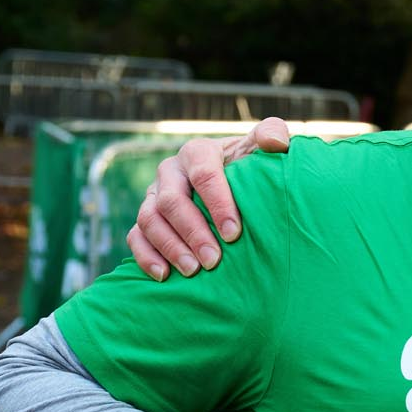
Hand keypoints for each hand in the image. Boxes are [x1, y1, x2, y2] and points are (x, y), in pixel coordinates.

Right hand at [128, 117, 289, 278]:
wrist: (230, 177)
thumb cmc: (248, 164)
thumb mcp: (261, 148)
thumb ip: (272, 135)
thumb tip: (276, 142)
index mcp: (198, 152)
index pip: (204, 175)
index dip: (217, 204)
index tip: (234, 233)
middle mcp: (171, 171)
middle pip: (172, 201)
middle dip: (193, 232)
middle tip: (214, 260)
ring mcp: (154, 194)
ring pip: (149, 219)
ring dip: (170, 247)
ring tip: (193, 271)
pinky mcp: (146, 217)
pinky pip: (136, 236)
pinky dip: (146, 256)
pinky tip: (164, 276)